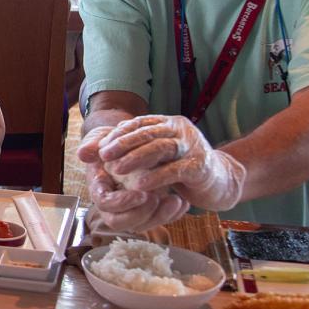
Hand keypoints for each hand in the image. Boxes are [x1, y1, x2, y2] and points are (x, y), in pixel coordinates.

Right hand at [78, 125, 191, 232]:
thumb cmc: (112, 143)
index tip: (141, 194)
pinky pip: (160, 220)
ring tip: (177, 200)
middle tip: (157, 199)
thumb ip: (91, 145)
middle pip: (121, 222)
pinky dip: (173, 214)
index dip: (122, 203)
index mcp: (100, 189)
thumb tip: (83, 153)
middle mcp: (113, 204)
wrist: (129, 144)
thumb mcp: (100, 139)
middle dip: (141, 214)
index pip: (106, 204)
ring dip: (161, 216)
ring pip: (143, 224)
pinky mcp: (148, 210)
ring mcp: (132, 209)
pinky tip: (184, 202)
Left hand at [94, 115, 245, 210]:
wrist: (220, 182)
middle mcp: (181, 130)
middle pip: (148, 133)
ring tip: (117, 170)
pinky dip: (156, 176)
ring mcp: (193, 146)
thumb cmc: (182, 168)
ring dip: (136, 158)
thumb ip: (128, 151)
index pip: (140, 124)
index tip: (100, 148)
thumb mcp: (155, 157)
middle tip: (104, 156)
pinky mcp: (201, 166)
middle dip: (123, 144)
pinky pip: (175, 169)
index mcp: (169, 123)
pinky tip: (139, 185)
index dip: (119, 135)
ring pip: (161, 147)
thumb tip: (87, 152)